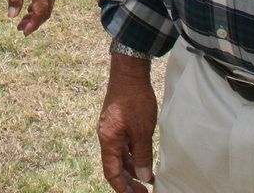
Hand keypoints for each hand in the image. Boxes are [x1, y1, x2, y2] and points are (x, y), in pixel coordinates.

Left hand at [5, 0, 55, 33]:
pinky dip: (39, 5)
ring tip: (24, 19)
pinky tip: (30, 5)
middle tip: (21, 28)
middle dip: (34, 21)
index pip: (40, 13)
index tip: (23, 32)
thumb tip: (13, 15)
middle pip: (46, 11)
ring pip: (47, 5)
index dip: (32, 24)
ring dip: (36, 14)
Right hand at [98, 55, 158, 191]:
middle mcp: (106, 137)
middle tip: (144, 192)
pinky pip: (122, 145)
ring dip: (131, 169)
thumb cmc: (135, 100)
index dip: (123, 188)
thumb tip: (144, 176)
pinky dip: (131, 155)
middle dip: (128, 182)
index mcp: (108, 140)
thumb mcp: (142, 130)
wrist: (129, 73)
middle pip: (114, 166)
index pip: (111, 172)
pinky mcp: (117, 123)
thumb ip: (142, 154)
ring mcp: (111, 130)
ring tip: (147, 178)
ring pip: (119, 156)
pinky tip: (143, 159)